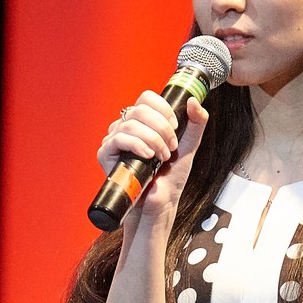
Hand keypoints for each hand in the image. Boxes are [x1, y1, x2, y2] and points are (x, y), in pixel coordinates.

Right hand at [96, 91, 208, 240]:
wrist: (160, 203)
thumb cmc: (171, 178)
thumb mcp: (189, 147)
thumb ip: (197, 123)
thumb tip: (192, 100)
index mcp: (143, 122)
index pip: (147, 98)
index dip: (163, 109)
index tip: (175, 128)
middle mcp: (127, 127)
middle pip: (140, 109)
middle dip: (161, 128)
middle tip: (170, 149)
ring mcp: (114, 139)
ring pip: (131, 124)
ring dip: (153, 140)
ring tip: (161, 158)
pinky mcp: (105, 153)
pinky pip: (118, 138)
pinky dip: (136, 145)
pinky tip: (147, 156)